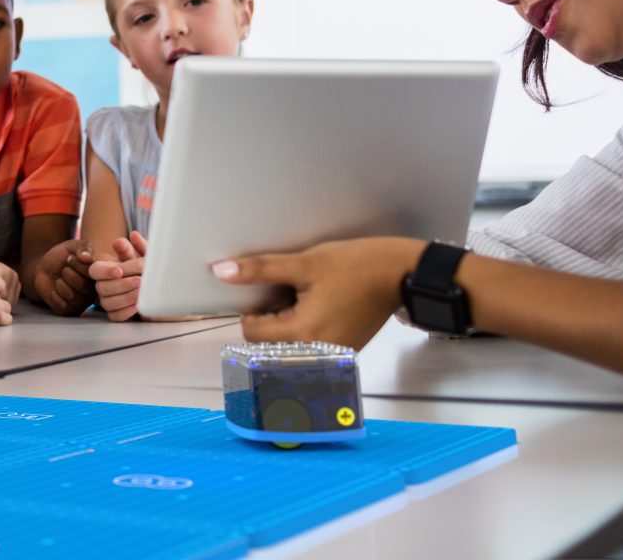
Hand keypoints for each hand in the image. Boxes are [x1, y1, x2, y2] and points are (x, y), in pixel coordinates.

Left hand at [33, 239, 95, 315]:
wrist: (44, 268)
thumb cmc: (62, 257)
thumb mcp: (73, 246)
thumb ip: (83, 247)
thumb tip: (87, 258)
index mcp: (99, 276)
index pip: (94, 274)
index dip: (78, 264)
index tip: (70, 258)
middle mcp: (93, 291)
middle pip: (83, 285)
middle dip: (68, 273)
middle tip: (64, 269)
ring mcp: (82, 302)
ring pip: (72, 295)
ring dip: (60, 283)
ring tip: (60, 279)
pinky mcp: (69, 310)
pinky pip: (62, 304)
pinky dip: (54, 294)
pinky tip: (55, 289)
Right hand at [88, 232, 147, 321]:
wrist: (166, 290)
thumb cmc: (151, 270)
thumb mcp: (147, 257)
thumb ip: (140, 247)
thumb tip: (133, 235)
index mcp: (108, 269)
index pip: (95, 270)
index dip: (105, 271)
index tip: (120, 270)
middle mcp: (106, 285)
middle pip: (101, 288)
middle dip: (121, 285)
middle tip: (139, 281)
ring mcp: (110, 301)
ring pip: (107, 303)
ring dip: (125, 298)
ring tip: (141, 293)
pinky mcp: (118, 314)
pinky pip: (116, 316)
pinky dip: (126, 311)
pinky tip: (138, 305)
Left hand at [217, 237, 422, 347]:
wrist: (399, 273)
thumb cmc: (358, 267)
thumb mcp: (302, 263)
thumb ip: (259, 270)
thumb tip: (223, 272)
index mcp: (303, 335)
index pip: (251, 332)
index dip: (253, 308)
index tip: (268, 291)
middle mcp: (317, 354)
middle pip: (268, 344)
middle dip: (271, 320)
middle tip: (289, 295)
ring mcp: (332, 358)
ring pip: (288, 348)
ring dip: (287, 328)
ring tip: (307, 302)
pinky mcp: (344, 354)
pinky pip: (310, 349)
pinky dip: (306, 333)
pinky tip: (321, 311)